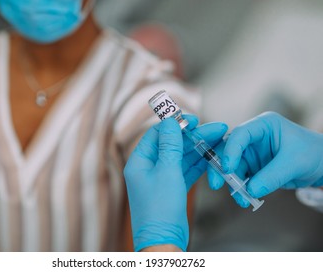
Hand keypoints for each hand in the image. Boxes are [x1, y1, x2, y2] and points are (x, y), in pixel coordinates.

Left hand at [124, 115, 226, 250]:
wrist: (164, 242)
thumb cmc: (160, 208)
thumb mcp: (167, 172)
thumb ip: (170, 145)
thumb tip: (170, 121)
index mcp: (140, 161)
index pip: (157, 134)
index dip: (175, 124)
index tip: (194, 119)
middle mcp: (149, 168)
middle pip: (173, 144)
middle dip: (194, 136)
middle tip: (217, 128)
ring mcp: (161, 178)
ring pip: (182, 157)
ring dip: (200, 149)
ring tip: (221, 139)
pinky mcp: (173, 188)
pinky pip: (187, 170)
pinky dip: (199, 163)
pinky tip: (213, 156)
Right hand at [208, 112, 322, 206]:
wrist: (322, 165)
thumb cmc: (313, 154)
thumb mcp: (294, 163)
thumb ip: (272, 176)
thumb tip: (251, 190)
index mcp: (263, 125)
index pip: (240, 134)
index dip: (230, 150)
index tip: (227, 168)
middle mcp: (253, 137)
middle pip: (227, 148)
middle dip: (220, 167)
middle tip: (216, 184)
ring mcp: (251, 152)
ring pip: (230, 166)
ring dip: (231, 182)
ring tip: (240, 199)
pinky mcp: (252, 166)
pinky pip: (240, 177)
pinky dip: (239, 188)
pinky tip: (244, 198)